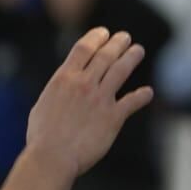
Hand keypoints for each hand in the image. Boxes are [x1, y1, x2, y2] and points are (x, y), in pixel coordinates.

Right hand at [26, 28, 154, 176]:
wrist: (52, 157)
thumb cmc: (42, 136)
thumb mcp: (43, 104)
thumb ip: (59, 90)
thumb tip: (65, 84)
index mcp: (64, 79)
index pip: (83, 48)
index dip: (96, 37)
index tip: (104, 32)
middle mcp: (84, 84)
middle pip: (105, 55)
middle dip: (117, 43)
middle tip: (125, 38)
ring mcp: (100, 99)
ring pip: (120, 70)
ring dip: (131, 58)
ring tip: (138, 50)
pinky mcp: (113, 117)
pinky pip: (132, 101)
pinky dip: (142, 96)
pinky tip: (148, 93)